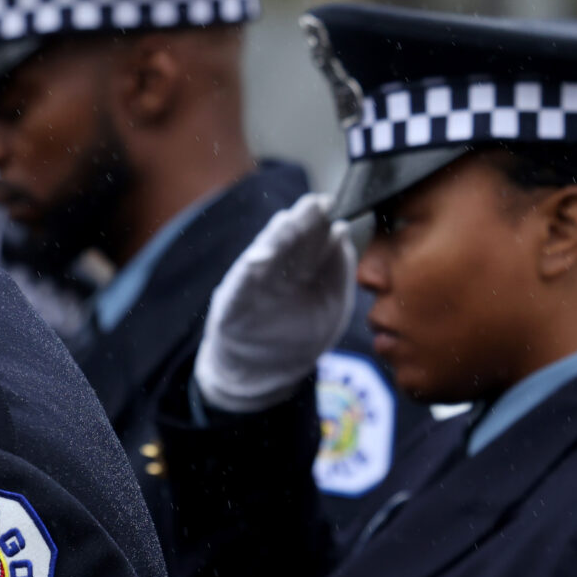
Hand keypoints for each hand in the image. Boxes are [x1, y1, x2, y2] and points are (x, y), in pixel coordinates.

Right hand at [192, 193, 356, 413]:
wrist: (260, 374)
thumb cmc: (297, 337)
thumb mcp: (330, 306)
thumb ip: (339, 273)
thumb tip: (342, 237)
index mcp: (301, 270)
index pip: (313, 240)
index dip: (322, 222)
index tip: (334, 204)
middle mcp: (278, 271)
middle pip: (293, 241)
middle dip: (304, 221)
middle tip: (319, 202)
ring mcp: (255, 284)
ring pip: (268, 254)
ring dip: (279, 237)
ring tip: (290, 220)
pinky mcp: (234, 302)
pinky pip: (242, 284)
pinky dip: (251, 270)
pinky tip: (262, 256)